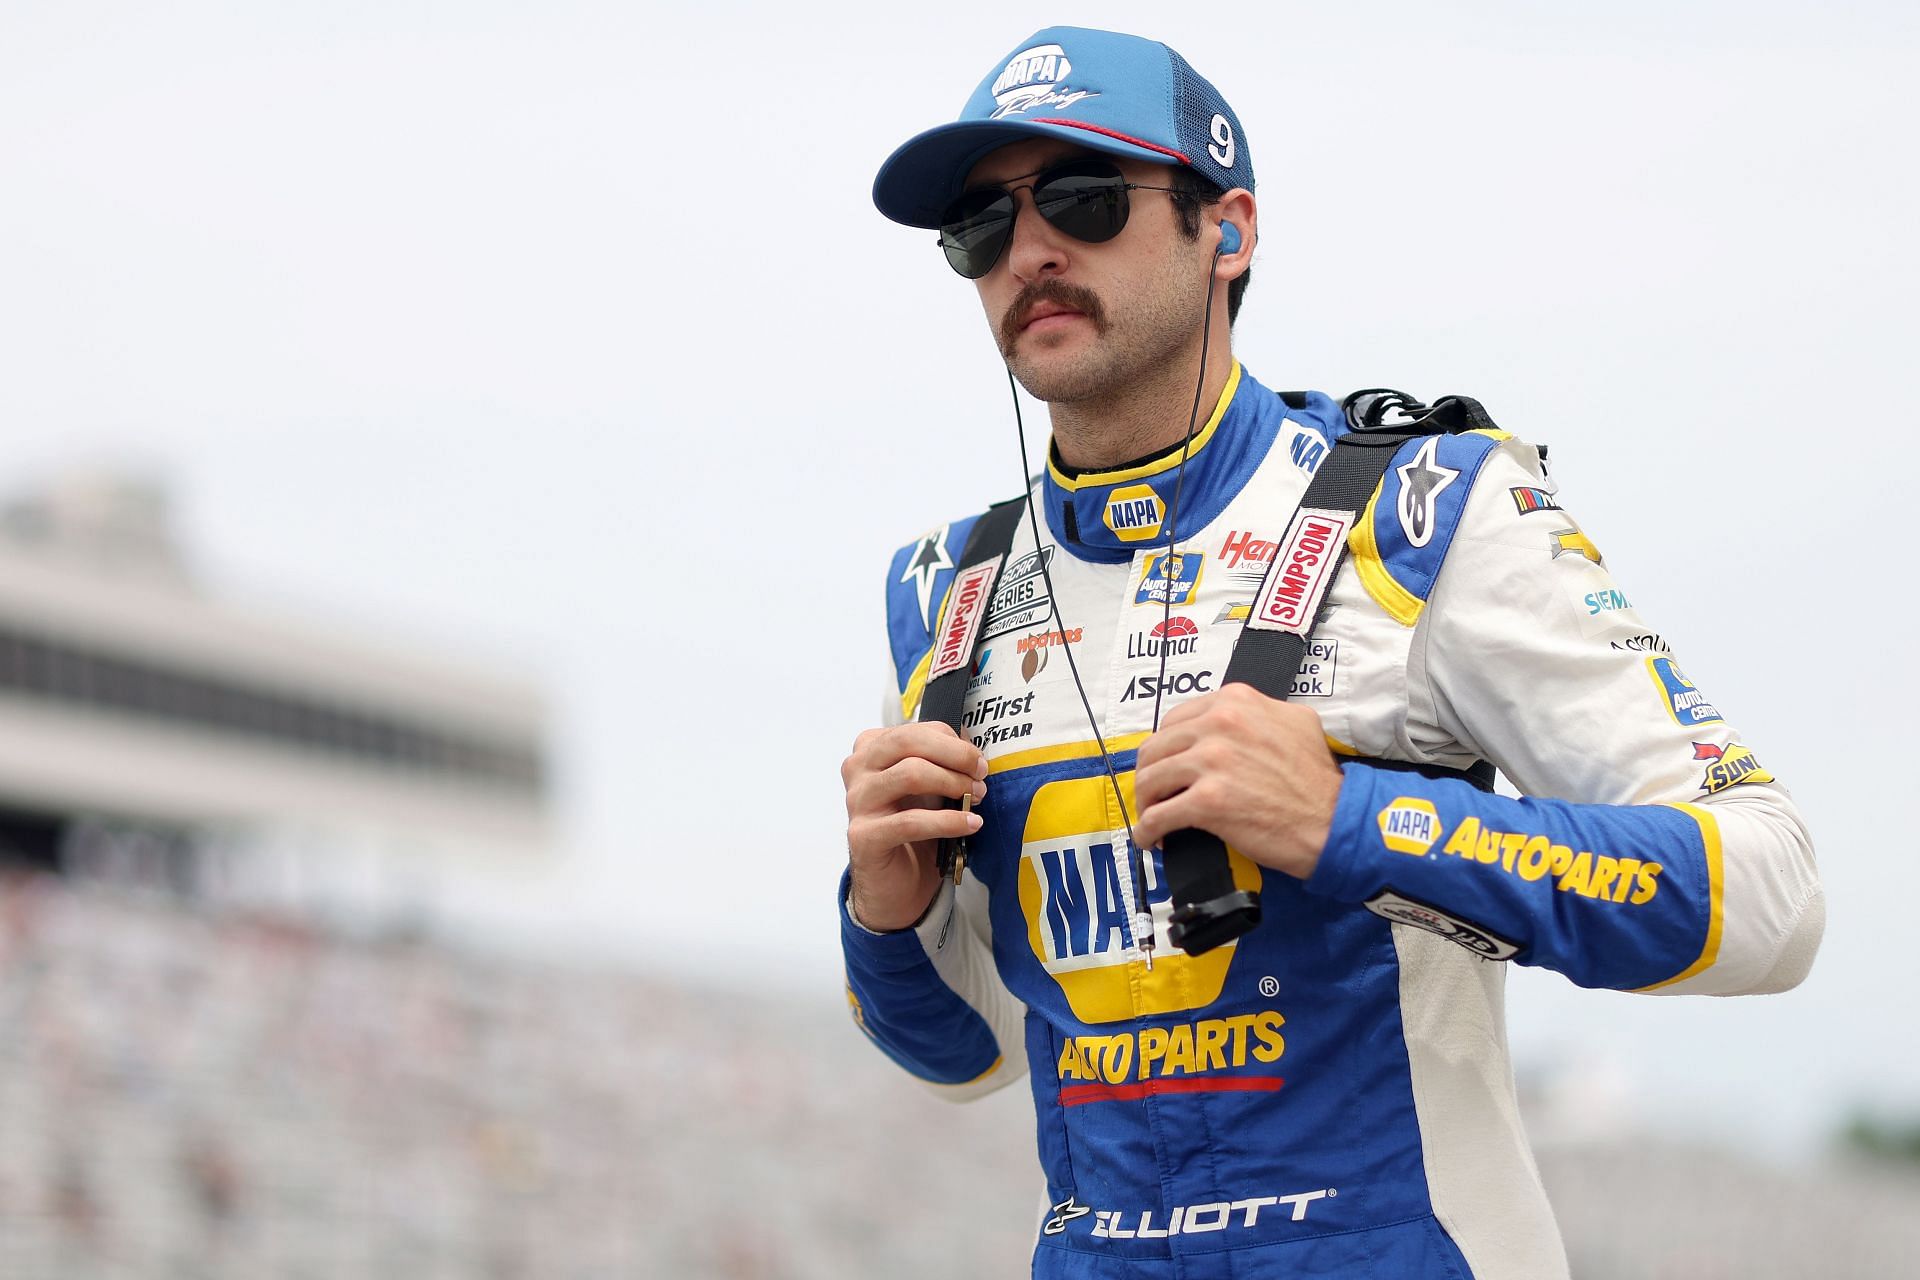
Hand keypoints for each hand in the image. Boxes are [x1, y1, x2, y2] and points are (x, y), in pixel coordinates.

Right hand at [842, 723, 988, 930]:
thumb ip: (943, 763)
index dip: (954, 742)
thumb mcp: (929, 787)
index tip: (978, 762)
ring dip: (953, 783)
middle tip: (980, 775)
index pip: (916, 730)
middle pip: (908, 741)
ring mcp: (857, 801)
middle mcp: (858, 769)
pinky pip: (912, 821)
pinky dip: (949, 821)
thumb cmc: (913, 828)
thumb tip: (973, 749)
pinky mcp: (863, 835)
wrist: (894, 883)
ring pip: (910, 774)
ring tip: (976, 798)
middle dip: (954, 755)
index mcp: (871, 748)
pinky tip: (971, 824)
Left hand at [1131, 684, 1342, 880]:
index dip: (1166, 748)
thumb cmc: (1317, 780)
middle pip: (1156, 749)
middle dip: (1151, 776)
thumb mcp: (1296, 722)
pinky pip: (1158, 816)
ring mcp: (1212, 761)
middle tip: (1156, 796)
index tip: (1167, 766)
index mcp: (1235, 702)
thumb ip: (1258, 712)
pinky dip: (1147, 831)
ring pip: (1150, 780)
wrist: (1334, 820)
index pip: (1175, 720)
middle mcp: (1220, 724)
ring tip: (1153, 819)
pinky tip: (1151, 839)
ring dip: (1146, 804)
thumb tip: (1231, 719)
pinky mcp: (1208, 801)